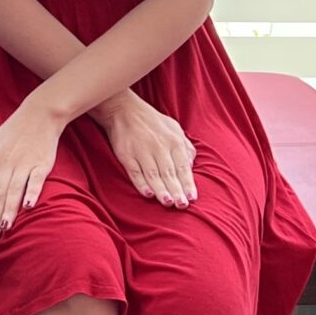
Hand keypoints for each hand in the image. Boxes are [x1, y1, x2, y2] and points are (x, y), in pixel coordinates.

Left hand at [0, 103, 62, 241]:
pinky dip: (31, 193)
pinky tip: (28, 207)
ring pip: (13, 190)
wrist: (39, 115)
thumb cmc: (12, 132)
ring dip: (8, 210)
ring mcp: (24, 163)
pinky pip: (35, 180)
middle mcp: (5, 163)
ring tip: (4, 228)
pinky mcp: (42, 163)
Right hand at [95, 93, 196, 208]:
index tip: (192, 198)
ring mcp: (141, 151)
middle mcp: (159, 146)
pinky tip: (148, 194)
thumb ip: (185, 147)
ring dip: (161, 190)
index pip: (183, 167)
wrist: (123, 109)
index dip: (188, 183)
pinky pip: (135, 172)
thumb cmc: (152, 122)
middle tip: (182, 205)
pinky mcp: (126, 154)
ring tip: (168, 203)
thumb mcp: (174, 128)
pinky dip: (141, 183)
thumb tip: (191, 166)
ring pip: (154, 174)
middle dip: (177, 190)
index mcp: (173, 141)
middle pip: (169, 173)